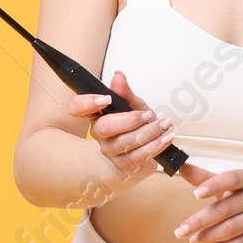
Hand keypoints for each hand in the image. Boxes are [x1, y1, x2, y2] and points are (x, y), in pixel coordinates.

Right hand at [68, 69, 178, 193]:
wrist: (143, 152)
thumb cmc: (136, 127)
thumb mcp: (134, 106)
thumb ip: (126, 93)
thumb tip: (118, 76)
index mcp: (97, 115)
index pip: (77, 108)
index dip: (86, 103)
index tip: (105, 99)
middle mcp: (99, 134)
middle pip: (104, 127)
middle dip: (129, 120)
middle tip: (147, 115)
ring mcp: (110, 151)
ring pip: (125, 143)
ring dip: (149, 133)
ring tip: (164, 125)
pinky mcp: (123, 166)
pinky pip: (138, 157)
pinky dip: (155, 146)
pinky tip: (165, 138)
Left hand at [173, 165, 242, 242]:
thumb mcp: (235, 185)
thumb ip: (207, 178)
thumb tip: (180, 167)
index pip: (230, 179)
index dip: (213, 185)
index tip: (195, 194)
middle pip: (224, 209)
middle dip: (199, 222)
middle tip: (180, 231)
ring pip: (231, 228)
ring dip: (208, 237)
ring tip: (193, 241)